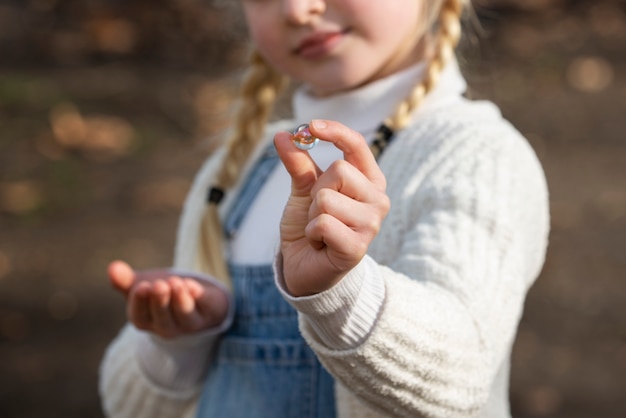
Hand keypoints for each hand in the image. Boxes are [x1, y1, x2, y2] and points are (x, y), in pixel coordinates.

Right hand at [107, 260, 229, 338]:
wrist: (194, 296)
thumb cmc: (162, 293)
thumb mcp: (142, 285)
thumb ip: (126, 280)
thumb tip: (112, 267)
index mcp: (147, 320)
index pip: (140, 317)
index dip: (139, 303)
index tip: (141, 286)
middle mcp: (168, 327)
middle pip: (164, 321)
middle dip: (161, 303)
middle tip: (158, 285)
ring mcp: (190, 323)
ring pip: (186, 317)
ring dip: (180, 300)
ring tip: (176, 282)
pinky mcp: (210, 312)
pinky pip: (206, 307)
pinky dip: (199, 296)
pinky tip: (191, 284)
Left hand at [274, 119, 389, 295]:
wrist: (304, 266)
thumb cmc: (310, 225)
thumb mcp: (302, 190)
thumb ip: (298, 162)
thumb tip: (283, 134)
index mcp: (369, 180)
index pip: (357, 146)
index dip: (335, 132)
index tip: (310, 126)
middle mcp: (378, 200)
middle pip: (339, 171)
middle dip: (316, 191)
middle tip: (317, 212)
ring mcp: (371, 225)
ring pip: (327, 199)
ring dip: (312, 215)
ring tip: (319, 229)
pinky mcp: (358, 248)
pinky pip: (322, 224)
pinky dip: (311, 233)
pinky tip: (320, 244)